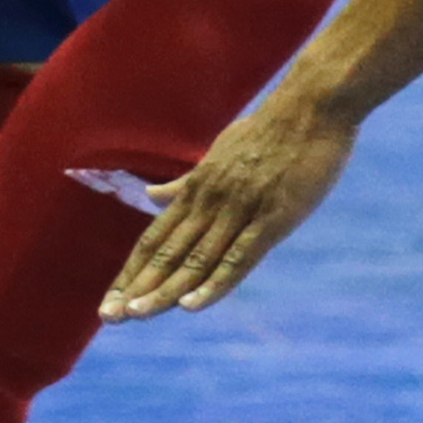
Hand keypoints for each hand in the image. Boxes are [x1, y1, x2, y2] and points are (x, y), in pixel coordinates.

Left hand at [100, 91, 357, 321]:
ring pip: (196, 259)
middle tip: (110, 317)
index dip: (133, 271)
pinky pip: (238, 256)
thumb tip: (151, 196)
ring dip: (165, 290)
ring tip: (137, 315)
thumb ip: (186, 182)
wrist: (312, 105)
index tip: (112, 300)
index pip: (155, 238)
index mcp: (198, 189)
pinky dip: (213, 283)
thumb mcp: (219, 153)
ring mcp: (240, 209)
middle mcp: (210, 201)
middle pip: (167, 252)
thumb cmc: (270, 128)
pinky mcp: (272, 218)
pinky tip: (191, 306)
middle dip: (138, 287)